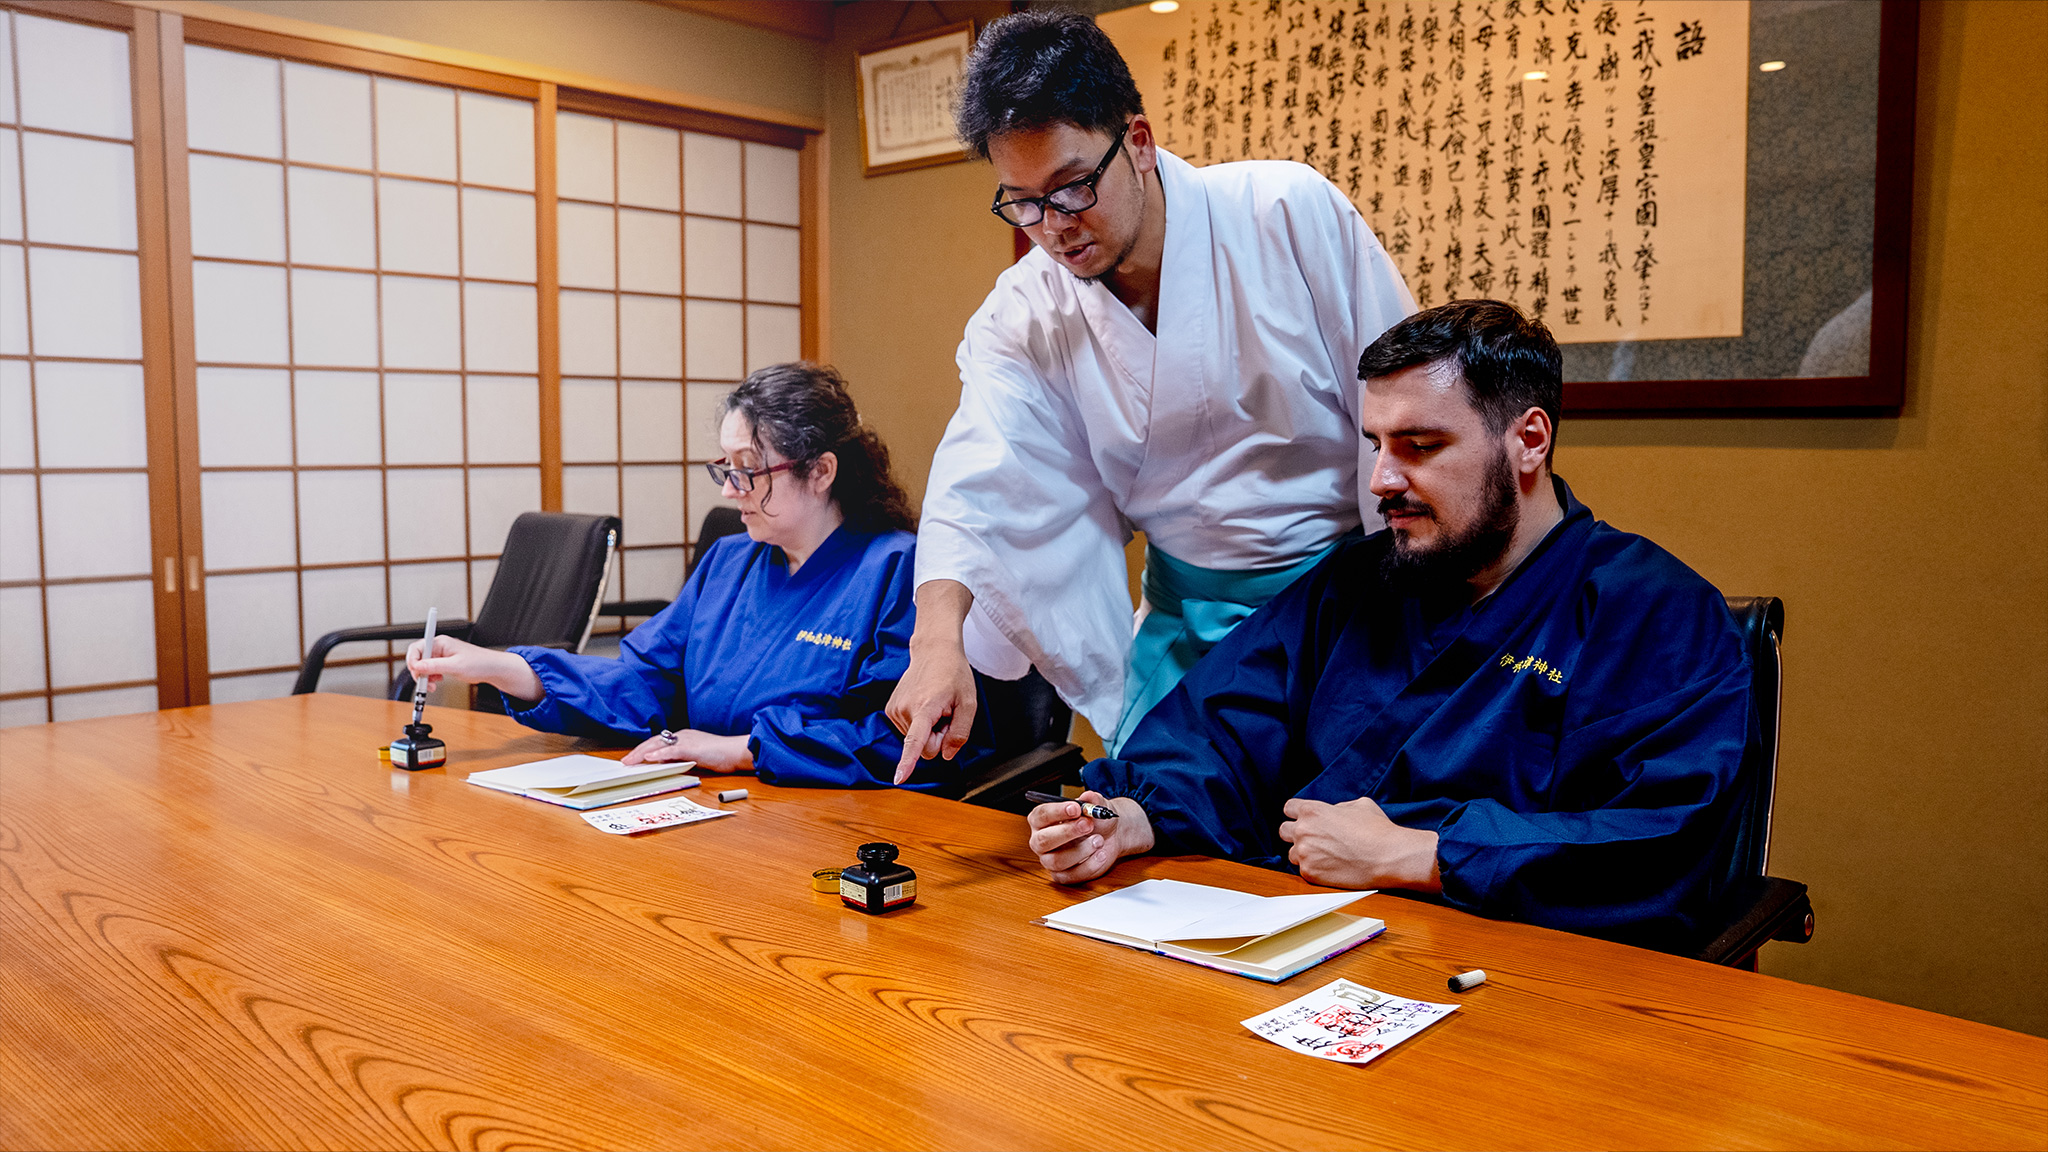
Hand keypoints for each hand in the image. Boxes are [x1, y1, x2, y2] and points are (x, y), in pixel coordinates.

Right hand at [406, 634, 542, 701]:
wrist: (492, 669)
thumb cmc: (479, 663)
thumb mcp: (455, 666)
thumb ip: (435, 666)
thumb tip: (418, 666)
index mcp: (440, 642)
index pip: (417, 648)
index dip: (413, 661)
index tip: (417, 673)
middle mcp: (439, 647)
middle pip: (417, 658)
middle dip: (419, 671)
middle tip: (425, 683)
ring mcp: (441, 655)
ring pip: (423, 666)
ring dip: (425, 676)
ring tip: (433, 685)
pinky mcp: (444, 663)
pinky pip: (430, 670)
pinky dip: (431, 677)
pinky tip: (438, 681)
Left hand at [622, 729, 753, 773]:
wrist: (737, 751)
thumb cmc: (722, 755)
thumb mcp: (697, 756)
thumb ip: (682, 758)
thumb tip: (666, 763)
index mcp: (684, 737)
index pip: (658, 742)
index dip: (644, 750)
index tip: (633, 758)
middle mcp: (683, 736)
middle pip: (654, 742)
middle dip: (638, 752)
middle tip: (625, 761)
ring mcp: (687, 740)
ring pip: (659, 745)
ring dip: (642, 753)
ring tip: (631, 761)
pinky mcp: (693, 748)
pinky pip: (672, 750)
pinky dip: (659, 754)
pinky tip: (649, 758)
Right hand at [886, 581, 979, 783]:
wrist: (933, 651)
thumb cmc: (954, 674)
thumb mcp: (969, 703)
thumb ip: (960, 732)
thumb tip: (947, 755)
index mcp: (925, 707)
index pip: (916, 741)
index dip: (908, 761)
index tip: (898, 778)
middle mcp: (905, 709)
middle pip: (925, 748)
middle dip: (939, 738)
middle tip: (947, 713)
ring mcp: (895, 710)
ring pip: (917, 741)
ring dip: (930, 728)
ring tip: (936, 705)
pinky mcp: (891, 710)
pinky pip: (910, 732)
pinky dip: (921, 724)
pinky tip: (926, 705)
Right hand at [1026, 791, 1154, 884]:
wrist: (1110, 835)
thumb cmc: (1095, 819)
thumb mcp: (1097, 805)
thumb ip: (1093, 799)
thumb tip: (1087, 797)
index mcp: (1041, 819)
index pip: (1041, 815)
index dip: (1057, 811)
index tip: (1076, 808)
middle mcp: (1040, 840)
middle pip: (1043, 840)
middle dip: (1067, 832)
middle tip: (1088, 824)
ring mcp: (1049, 860)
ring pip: (1056, 861)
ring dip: (1081, 850)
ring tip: (1099, 840)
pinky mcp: (1062, 875)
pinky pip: (1070, 876)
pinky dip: (1089, 865)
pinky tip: (1101, 854)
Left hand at [1277, 796, 1441, 891]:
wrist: (1388, 857)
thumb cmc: (1378, 829)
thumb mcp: (1359, 805)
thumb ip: (1337, 807)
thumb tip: (1332, 813)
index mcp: (1312, 811)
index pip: (1289, 808)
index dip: (1298, 814)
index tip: (1305, 821)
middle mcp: (1303, 831)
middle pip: (1284, 831)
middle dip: (1296, 834)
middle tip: (1313, 840)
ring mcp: (1304, 853)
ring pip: (1292, 854)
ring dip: (1304, 854)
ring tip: (1325, 857)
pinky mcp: (1310, 873)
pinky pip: (1303, 870)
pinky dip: (1314, 869)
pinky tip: (1331, 868)